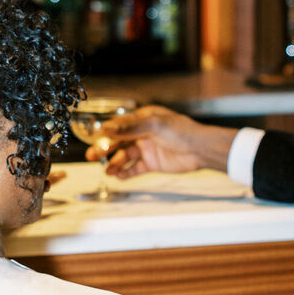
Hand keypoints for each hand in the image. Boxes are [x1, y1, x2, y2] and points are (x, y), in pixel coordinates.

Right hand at [91, 106, 235, 177]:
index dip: (107, 131)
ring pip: (125, 156)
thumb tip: (107, 127)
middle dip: (105, 148)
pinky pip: (135, 168)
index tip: (94, 137)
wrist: (201, 150)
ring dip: (114, 163)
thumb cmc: (182, 131)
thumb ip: (130, 128)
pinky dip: (126, 172)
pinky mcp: (153, 164)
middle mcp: (143, 133)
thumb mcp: (154, 125)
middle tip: (92, 155)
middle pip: (119, 141)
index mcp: (144, 119)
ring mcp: (148, 149)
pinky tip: (117, 176)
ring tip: (106, 170)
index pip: (120, 125)